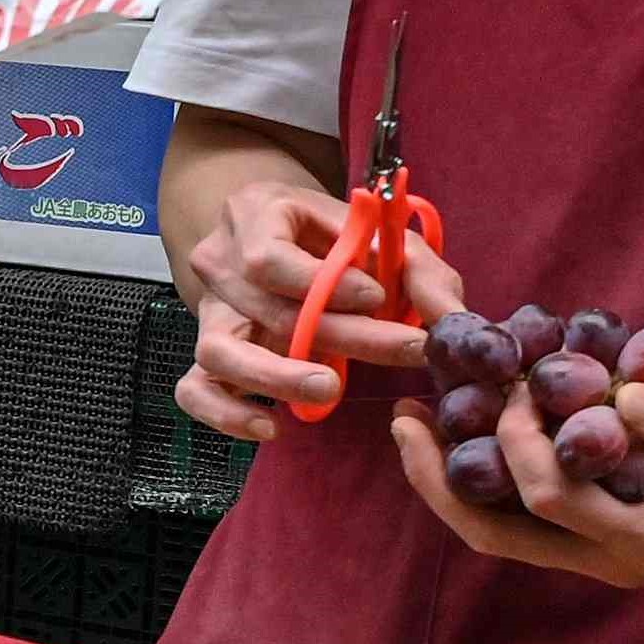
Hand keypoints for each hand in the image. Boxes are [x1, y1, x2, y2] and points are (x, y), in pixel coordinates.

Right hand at [176, 178, 465, 443]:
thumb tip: (448, 316)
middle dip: (343, 336)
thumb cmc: (326, 233)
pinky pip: (195, 390)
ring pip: (219, 353)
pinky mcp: (207, 353)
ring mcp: (209, 312)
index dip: (324, 284)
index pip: (269, 259)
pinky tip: (272, 427)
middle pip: (267, 310)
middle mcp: (219, 263)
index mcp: (254, 216)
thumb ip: (416, 267)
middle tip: (403, 350)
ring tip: (328, 390)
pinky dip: (227, 414)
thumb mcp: (374, 230)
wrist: (270, 233)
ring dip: (277, 377)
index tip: (378, 297)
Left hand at [393, 382, 643, 585]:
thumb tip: (629, 399)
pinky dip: (495, 469)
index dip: (519, 445)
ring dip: (456, 477)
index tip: (514, 389)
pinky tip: (476, 421)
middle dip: (442, 480)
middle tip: (404, 420)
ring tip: (417, 421)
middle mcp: (609, 556)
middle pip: (497, 532)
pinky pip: (530, 506)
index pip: (552, 501)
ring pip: (504, 524)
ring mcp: (602, 545)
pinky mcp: (604, 522)